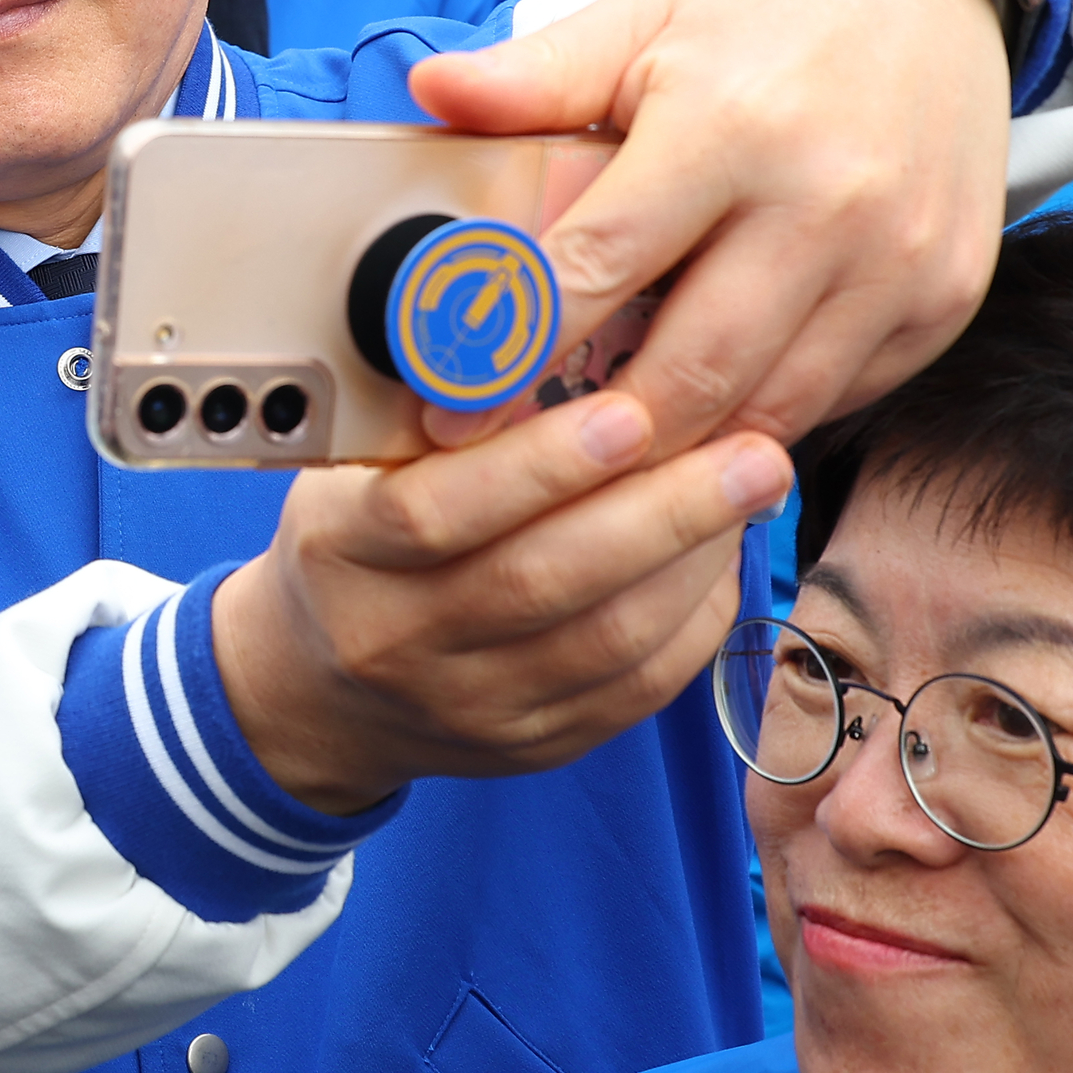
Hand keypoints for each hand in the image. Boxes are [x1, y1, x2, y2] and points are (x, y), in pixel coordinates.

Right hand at [214, 387, 791, 809]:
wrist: (317, 692)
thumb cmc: (353, 543)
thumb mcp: (356, 466)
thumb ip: (440, 415)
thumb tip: (557, 326)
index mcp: (341, 550)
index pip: (434, 512)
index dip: (535, 466)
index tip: (627, 412)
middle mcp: (398, 640)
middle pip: (540, 582)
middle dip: (662, 512)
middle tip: (752, 450)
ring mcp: (469, 706)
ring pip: (606, 643)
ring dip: (696, 560)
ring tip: (755, 487)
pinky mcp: (531, 746)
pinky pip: (635, 690)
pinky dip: (693, 618)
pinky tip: (721, 555)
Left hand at [424, 0, 1014, 452]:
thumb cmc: (769, 13)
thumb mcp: (645, 20)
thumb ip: (536, 75)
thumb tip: (428, 90)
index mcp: (730, 126)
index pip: (600, 266)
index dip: (515, 351)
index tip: (453, 407)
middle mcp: (825, 202)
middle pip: (688, 371)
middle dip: (595, 437)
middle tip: (521, 464)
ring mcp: (898, 260)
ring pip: (767, 410)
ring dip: (680, 451)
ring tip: (603, 456)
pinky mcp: (946, 298)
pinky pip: (836, 399)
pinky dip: (765, 422)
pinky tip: (705, 422)